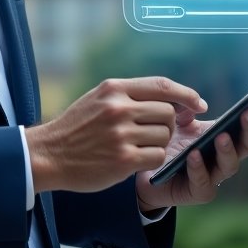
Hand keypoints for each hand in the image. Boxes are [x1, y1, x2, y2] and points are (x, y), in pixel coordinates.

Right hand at [26, 78, 206, 193]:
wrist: (48, 154)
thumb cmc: (76, 128)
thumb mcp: (98, 99)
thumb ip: (129, 95)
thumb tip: (168, 97)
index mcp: (114, 88)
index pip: (162, 85)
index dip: (186, 94)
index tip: (199, 104)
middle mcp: (119, 107)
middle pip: (168, 112)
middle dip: (169, 125)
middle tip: (155, 133)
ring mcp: (121, 134)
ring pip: (165, 135)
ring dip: (160, 144)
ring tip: (140, 147)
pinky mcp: (122, 159)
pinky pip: (157, 156)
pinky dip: (153, 160)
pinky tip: (137, 161)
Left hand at [134, 95, 247, 211]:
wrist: (145, 172)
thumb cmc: (166, 143)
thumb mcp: (175, 120)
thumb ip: (186, 108)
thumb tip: (201, 106)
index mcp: (221, 137)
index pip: (245, 124)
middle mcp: (223, 158)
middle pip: (247, 146)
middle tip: (247, 113)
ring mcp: (213, 177)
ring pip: (230, 166)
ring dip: (228, 150)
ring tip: (222, 136)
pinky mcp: (198, 193)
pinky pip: (204, 183)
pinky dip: (199, 168)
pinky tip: (194, 155)